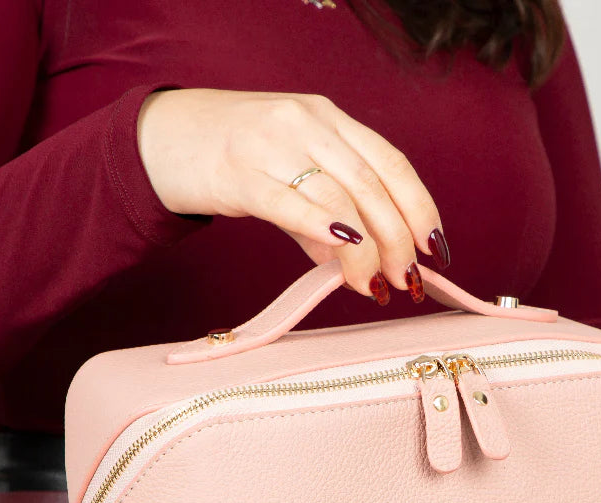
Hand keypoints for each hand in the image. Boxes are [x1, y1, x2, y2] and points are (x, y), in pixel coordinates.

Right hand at [136, 88, 450, 302]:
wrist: (164, 136)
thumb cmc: (236, 157)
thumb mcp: (291, 175)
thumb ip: (325, 219)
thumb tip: (358, 267)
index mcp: (330, 119)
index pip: (392, 163)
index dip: (420, 208)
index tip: (436, 249)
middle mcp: (308, 123)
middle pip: (372, 185)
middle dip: (398, 240)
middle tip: (405, 281)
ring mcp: (272, 143)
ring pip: (338, 197)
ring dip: (366, 251)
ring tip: (372, 286)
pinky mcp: (238, 172)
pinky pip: (288, 202)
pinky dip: (321, 228)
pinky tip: (342, 253)